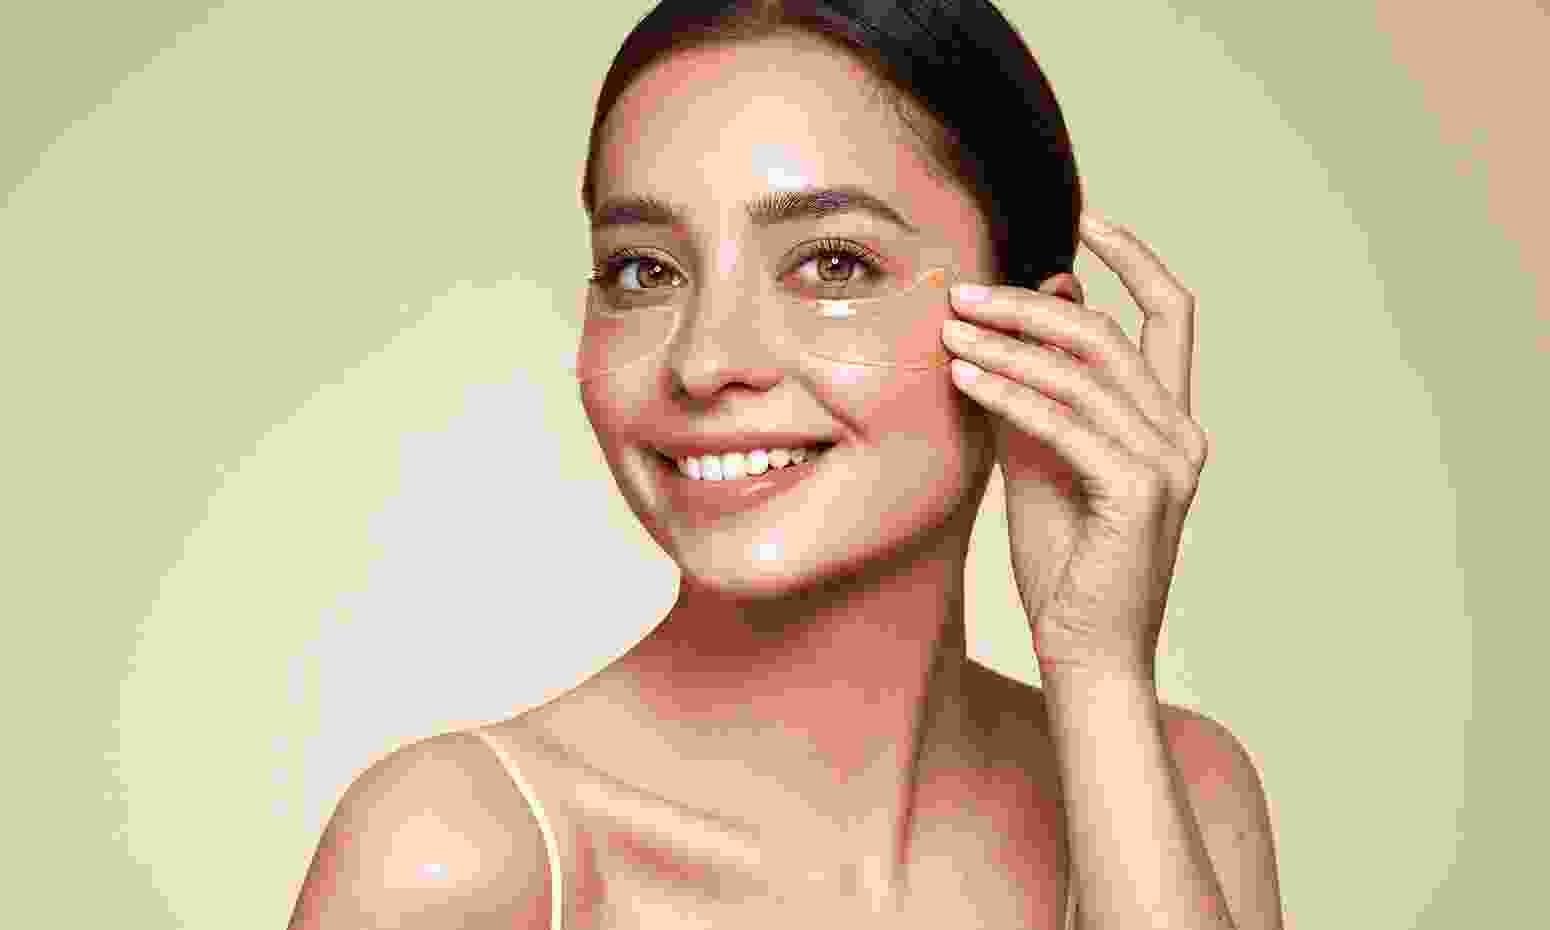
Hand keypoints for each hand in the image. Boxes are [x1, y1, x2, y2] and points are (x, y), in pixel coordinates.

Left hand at [941, 211, 1206, 676]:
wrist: (1086, 653)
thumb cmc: (1064, 560)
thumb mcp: (1044, 456)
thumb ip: (1039, 388)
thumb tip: (1027, 308)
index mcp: (1170, 418)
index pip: (1170, 312)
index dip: (1134, 255)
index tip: (1083, 215)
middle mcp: (1182, 433)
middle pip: (1109, 334)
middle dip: (1029, 305)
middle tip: (961, 292)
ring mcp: (1168, 464)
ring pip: (1085, 373)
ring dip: (1008, 344)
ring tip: (947, 330)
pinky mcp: (1139, 495)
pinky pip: (1067, 424)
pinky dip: (1013, 394)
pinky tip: (963, 376)